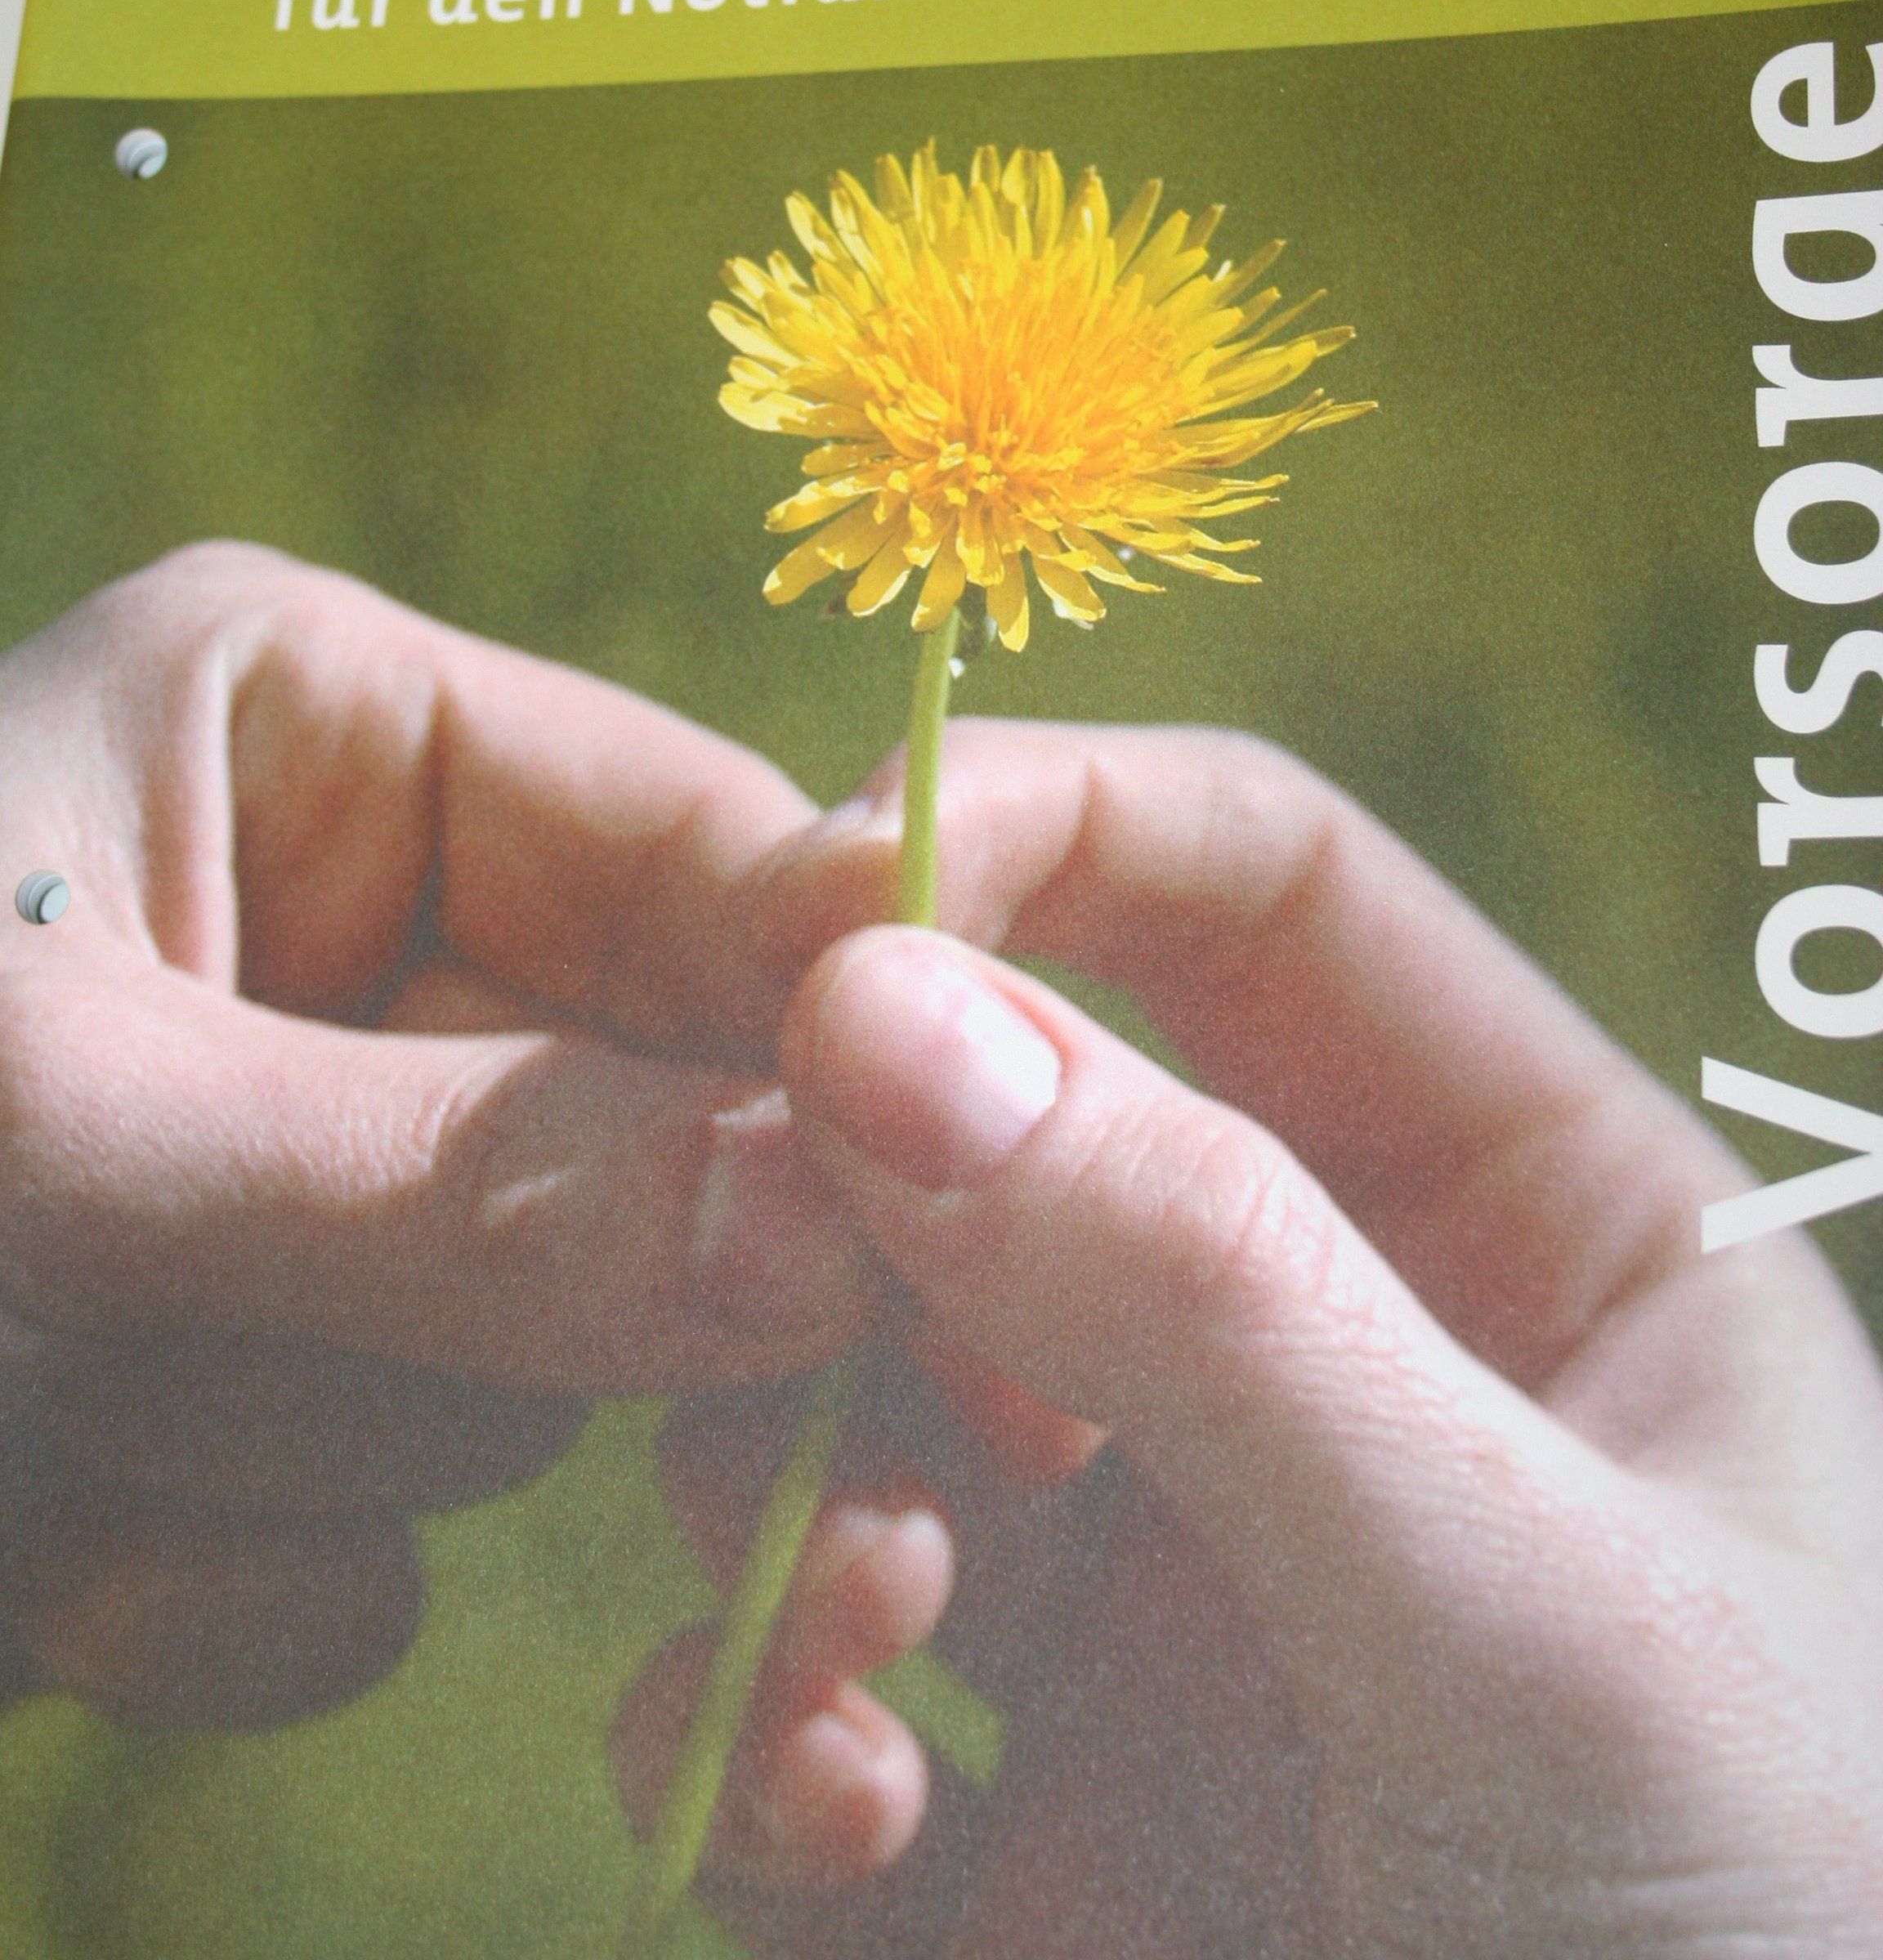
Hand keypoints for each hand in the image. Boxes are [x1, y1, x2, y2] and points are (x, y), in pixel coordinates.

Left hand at [0, 542, 893, 1731]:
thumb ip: (462, 1191)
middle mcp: (333, 922)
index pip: (706, 853)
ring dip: (330, 1453)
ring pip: (530, 1352)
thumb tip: (842, 1223)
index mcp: (314, 733)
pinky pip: (382, 1523)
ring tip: (78, 1446)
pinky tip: (42, 1542)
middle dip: (607, 1313)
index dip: (851, 1035)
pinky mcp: (239, 1368)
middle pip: (657, 1121)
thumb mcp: (62, 1148)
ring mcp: (299, 1160)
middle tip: (794, 1538)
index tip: (992, 1214)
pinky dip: (219, 1576)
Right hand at [652, 718, 1882, 1957]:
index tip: (796, 910)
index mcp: (1525, 1226)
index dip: (1028, 837)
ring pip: (857, 1391)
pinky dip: (748, 1727)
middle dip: (848, 1204)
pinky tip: (820, 1820)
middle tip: (744, 1290)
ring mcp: (1164, 1590)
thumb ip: (1211, 1297)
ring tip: (847, 1632)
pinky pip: (801, 1688)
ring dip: (782, 1473)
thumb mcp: (1535, 1619)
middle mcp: (1325, 1366)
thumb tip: (873, 1000)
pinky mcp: (1027, 1824)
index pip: (1247, 891)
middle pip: (1000, 1128)